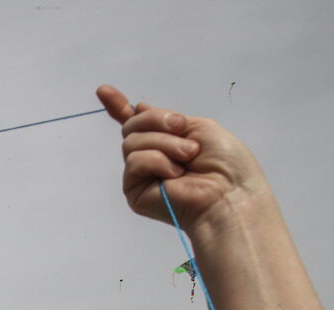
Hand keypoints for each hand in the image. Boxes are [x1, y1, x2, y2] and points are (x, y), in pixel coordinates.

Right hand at [96, 84, 269, 237]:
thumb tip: (138, 107)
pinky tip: (175, 173)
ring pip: (132, 142)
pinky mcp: (135, 191)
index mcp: (167, 141)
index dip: (118, 107)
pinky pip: (134, 161)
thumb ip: (167, 119)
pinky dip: (157, 161)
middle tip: (182, 128)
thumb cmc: (226, 164)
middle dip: (157, 120)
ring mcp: (141, 174)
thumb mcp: (199, 126)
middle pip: (132, 126)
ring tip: (188, 156)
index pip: (137, 123)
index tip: (103, 90)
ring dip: (164, 143)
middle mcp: (151, 157)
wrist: (230, 194)